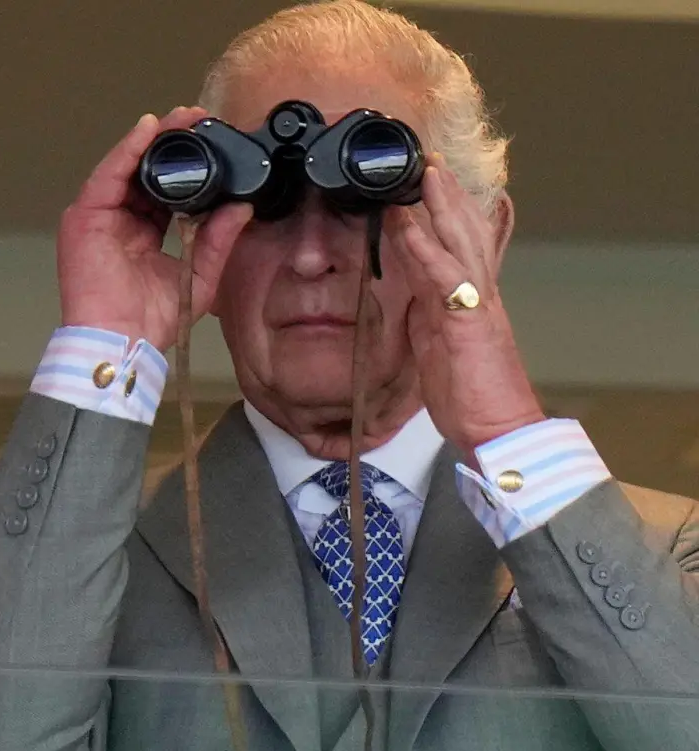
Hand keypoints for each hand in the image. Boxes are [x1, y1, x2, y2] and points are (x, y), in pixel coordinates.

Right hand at [58, 108, 253, 348]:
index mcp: (141, 234)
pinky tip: (148, 130)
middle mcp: (118, 221)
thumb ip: (217, 240)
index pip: (164, 190)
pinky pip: (107, 174)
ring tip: (180, 118)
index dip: (187, 166)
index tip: (212, 142)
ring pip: (126, 166)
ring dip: (152, 139)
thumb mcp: (197, 275)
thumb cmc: (149, 321)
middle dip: (171, 143)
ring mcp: (98, 217)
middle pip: (144, 172)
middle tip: (199, 119)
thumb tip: (242, 207)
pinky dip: (127, 150)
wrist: (121, 342)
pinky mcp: (84, 216)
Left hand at [388, 163, 542, 454]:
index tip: (431, 186)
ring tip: (425, 174)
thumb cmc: (471, 396)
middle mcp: (479, 296)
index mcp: (471, 302)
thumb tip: (411, 298)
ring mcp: (477, 305)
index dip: (447, 216)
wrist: (499, 430)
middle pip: (466, 234)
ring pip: (461, 243)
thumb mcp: (440, 349)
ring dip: (441, 206)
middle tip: (430, 162)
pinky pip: (444, 276)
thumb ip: (429, 317)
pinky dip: (426, 248)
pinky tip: (409, 225)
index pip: (460, 248)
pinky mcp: (468, 320)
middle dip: (449, 197)